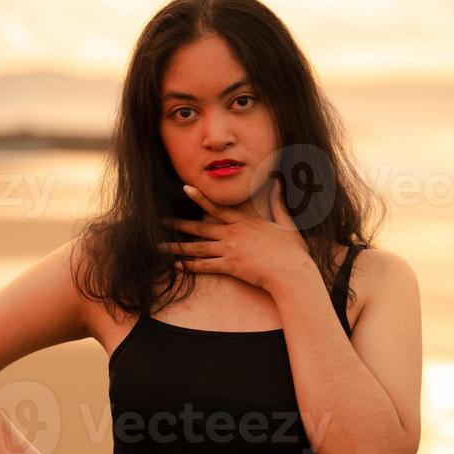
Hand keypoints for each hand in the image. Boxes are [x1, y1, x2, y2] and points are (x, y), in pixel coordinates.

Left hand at [158, 178, 310, 292]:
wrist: (292, 271)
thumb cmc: (292, 250)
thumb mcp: (287, 222)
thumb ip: (278, 203)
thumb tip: (279, 182)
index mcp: (245, 222)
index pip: (217, 207)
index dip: (200, 198)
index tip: (186, 189)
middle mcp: (234, 233)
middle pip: (200, 228)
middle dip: (179, 224)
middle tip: (162, 221)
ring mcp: (230, 250)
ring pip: (198, 247)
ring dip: (178, 246)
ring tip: (161, 245)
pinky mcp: (230, 266)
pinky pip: (205, 266)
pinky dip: (190, 266)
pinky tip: (177, 265)